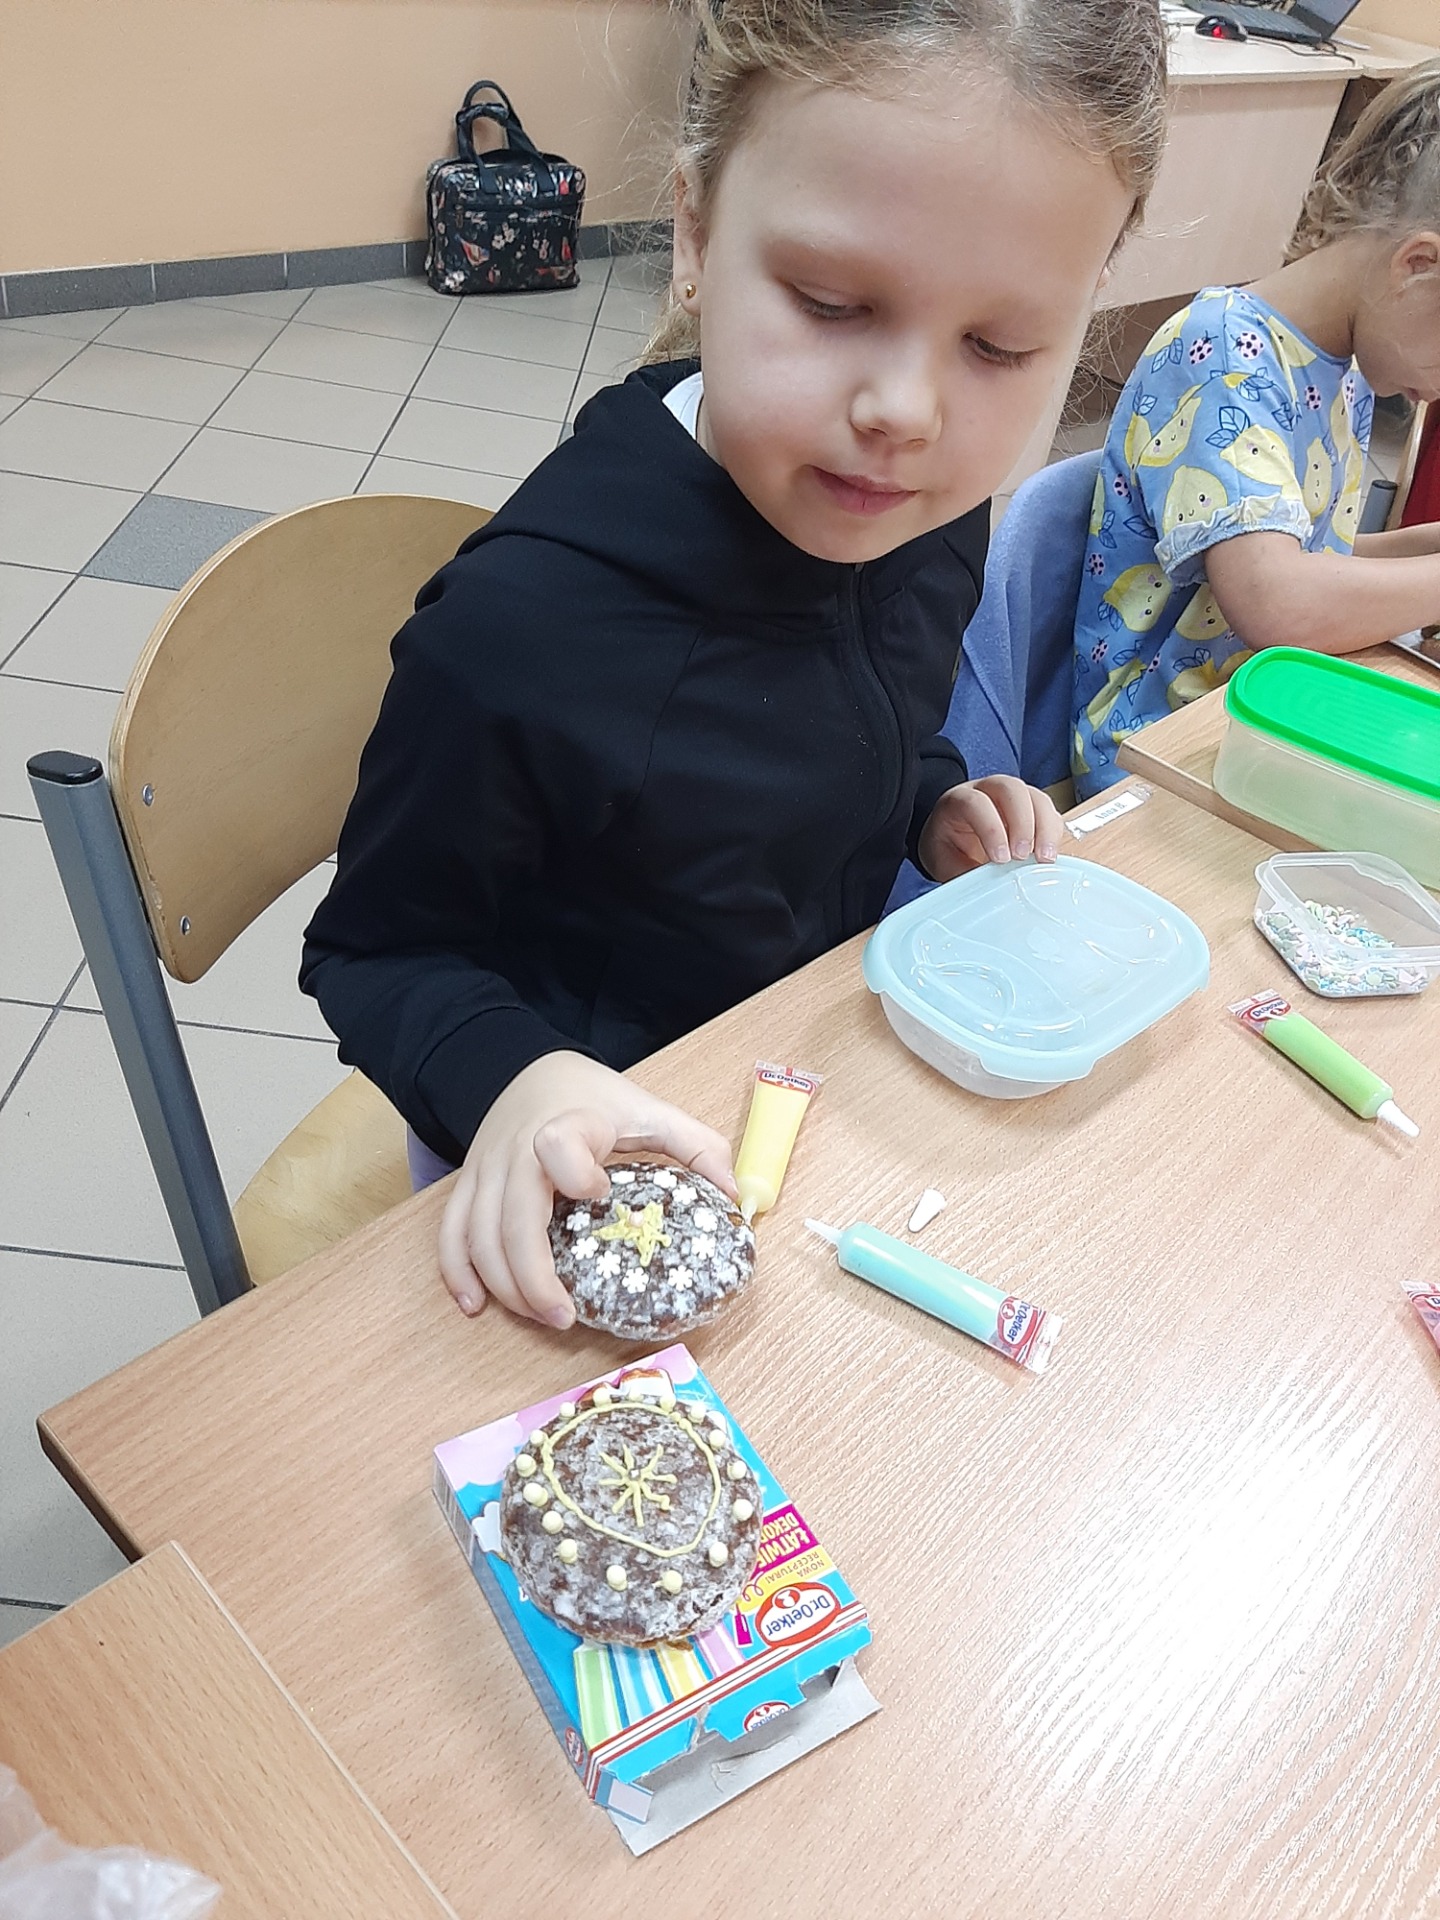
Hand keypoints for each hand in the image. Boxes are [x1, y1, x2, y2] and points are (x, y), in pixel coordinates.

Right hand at [438, 1051, 735, 1325]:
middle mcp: (518, 1149)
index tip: (600, 1192)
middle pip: (511, 1218)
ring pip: (477, 1235)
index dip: (575, 1172)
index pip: (558, 1145)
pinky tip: (475, 1305)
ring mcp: (486, 1169)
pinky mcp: (468, 1184)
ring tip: (539, 1316)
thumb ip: (697, 1147)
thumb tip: (737, 1200)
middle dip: (532, 1276)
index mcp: (569, 1124)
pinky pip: (450, 1233)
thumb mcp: (649, 1110)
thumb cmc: (593, 1099)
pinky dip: (457, 1272)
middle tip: (563, 1317)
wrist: (531, 1069)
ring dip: (502, 1285)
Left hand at [918, 776, 1062, 882]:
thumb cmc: (948, 850)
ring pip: (1036, 797)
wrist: (952, 842)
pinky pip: (1049, 812)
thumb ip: (967, 873)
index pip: (976, 803)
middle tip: (1023, 856)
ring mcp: (1012, 796)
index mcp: (958, 801)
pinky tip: (1046, 856)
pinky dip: (1052, 833)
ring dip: (1044, 828)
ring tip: (1043, 859)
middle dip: (1022, 823)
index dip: (991, 829)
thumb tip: (991, 888)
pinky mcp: (1031, 808)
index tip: (1000, 858)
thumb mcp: (946, 864)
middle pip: (1011, 789)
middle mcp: (987, 790)